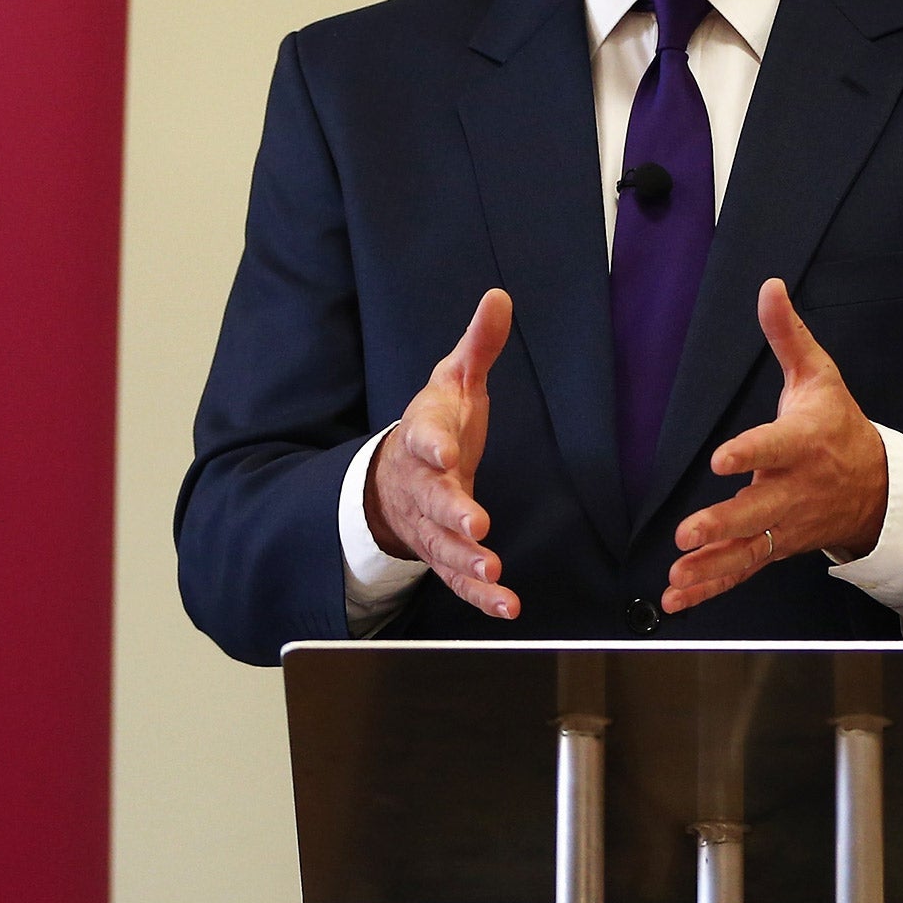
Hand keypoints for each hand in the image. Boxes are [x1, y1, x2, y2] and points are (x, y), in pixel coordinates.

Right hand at [363, 288, 520, 619]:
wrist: (397, 475)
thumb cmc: (437, 425)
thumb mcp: (455, 380)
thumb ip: (479, 345)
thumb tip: (500, 297)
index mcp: (425, 437)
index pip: (425, 438)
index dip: (434, 445)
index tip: (447, 451)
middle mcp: (423, 485)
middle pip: (434, 501)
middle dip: (453, 514)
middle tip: (476, 526)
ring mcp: (431, 525)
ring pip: (444, 546)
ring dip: (468, 562)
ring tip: (492, 572)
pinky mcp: (444, 553)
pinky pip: (459, 578)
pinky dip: (479, 594)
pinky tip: (506, 605)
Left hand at [663, 277, 886, 612]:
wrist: (879, 487)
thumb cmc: (838, 425)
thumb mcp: (819, 375)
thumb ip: (788, 335)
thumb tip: (769, 286)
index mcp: (803, 443)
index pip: (775, 447)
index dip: (750, 453)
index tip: (721, 459)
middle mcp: (794, 489)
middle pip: (757, 511)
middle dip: (723, 524)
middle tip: (688, 534)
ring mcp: (784, 524)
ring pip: (747, 550)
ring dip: (711, 566)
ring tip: (677, 578)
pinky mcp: (775, 546)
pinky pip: (742, 570)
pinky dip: (710, 587)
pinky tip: (676, 598)